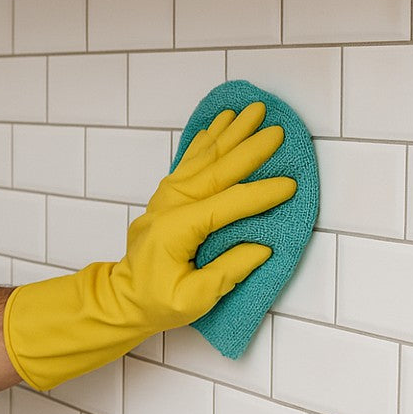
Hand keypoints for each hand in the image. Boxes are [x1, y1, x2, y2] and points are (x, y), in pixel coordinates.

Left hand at [3, 101, 296, 390]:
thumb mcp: (194, 299)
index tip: (289, 185)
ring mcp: (166, 197)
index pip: (225, 206)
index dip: (258, 195)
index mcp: (176, 229)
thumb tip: (262, 247)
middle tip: (276, 130)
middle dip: (248, 149)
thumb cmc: (158, 301)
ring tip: (251, 111)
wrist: (124, 297)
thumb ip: (228, 272)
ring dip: (229, 133)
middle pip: (215, 170)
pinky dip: (206, 140)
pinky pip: (190, 160)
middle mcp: (170, 205)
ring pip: (203, 158)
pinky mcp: (168, 196)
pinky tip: (219, 124)